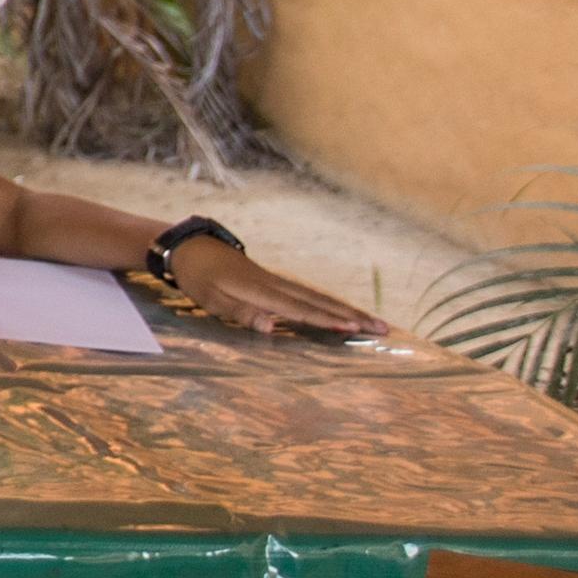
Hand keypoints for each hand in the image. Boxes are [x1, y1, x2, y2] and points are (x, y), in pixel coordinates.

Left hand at [179, 239, 375, 338]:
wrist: (192, 247)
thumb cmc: (199, 278)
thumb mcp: (211, 299)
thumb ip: (240, 313)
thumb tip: (270, 327)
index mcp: (262, 291)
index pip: (300, 310)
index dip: (326, 321)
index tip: (353, 329)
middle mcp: (277, 285)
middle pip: (321, 302)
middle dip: (353, 316)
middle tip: (384, 329)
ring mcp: (280, 282)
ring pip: (320, 297)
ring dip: (348, 310)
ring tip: (376, 323)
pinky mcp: (278, 282)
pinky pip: (311, 295)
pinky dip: (332, 304)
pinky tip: (344, 313)